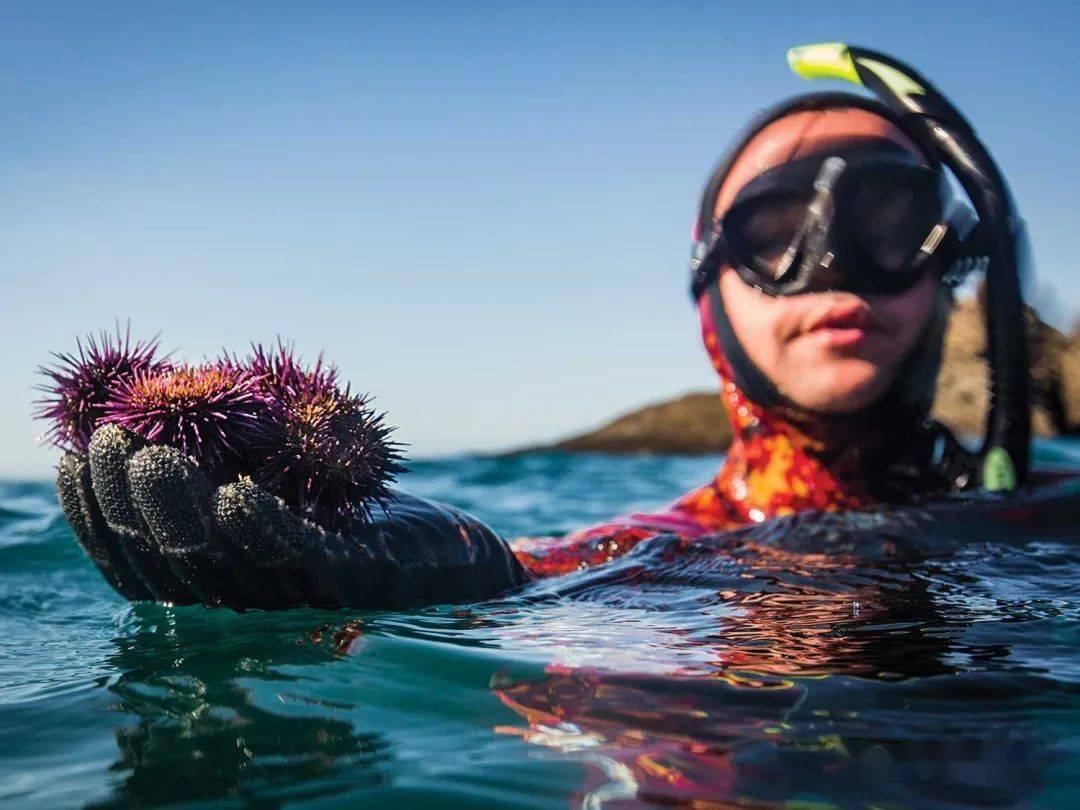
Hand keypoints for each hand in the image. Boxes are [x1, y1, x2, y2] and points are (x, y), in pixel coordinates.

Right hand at [57, 424, 528, 609]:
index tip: (74, 457)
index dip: (101, 518)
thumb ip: (239, 467)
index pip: (146, 564)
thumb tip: (171, 410)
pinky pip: (305, 559)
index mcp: (235, 584)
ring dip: (183, 507)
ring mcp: (312, 597)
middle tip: (108, 440)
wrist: (467, 562)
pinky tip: (238, 491)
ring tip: (153, 453)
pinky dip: (267, 526)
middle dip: (131, 503)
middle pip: (177, 563)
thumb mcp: (294, 488)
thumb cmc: (370, 520)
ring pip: (229, 561)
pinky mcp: (364, 583)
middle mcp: (263, 602)